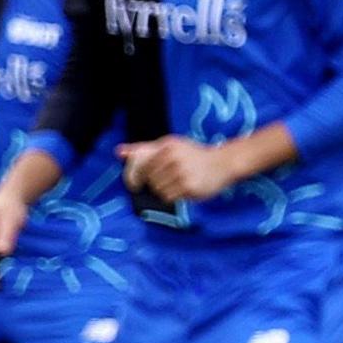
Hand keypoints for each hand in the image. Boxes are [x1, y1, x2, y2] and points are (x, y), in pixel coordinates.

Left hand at [119, 138, 246, 204]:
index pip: (141, 166)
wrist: (224, 163)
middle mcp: (174, 158)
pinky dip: (172, 196)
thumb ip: (144, 149)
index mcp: (168, 146)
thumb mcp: (171, 146)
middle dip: (154, 183)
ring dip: (164, 190)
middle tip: (167, 181)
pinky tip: (183, 189)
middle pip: (149, 179)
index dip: (135, 177)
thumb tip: (118, 151)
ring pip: (158, 190)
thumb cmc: (193, 155)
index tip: (136, 184)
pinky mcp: (189, 186)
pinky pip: (169, 197)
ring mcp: (182, 172)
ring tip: (177, 184)